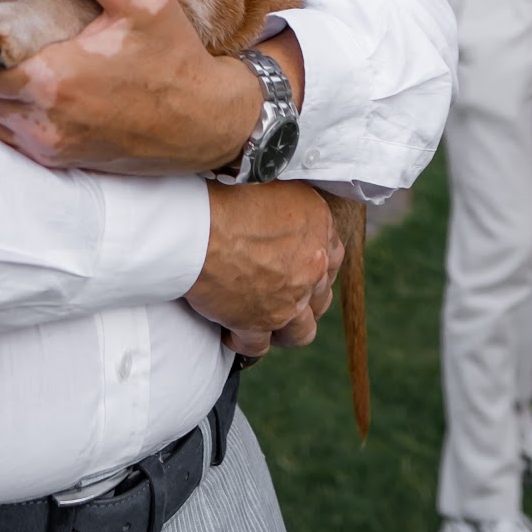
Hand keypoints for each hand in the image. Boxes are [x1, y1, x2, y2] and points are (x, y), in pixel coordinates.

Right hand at [186, 182, 342, 355]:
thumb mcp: (272, 186)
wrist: (198, 227)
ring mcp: (289, 300)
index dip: (317, 265)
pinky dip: (245, 343)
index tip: (301, 267)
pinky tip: (232, 333)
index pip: (333, 255)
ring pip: (301, 331)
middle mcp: (312, 267)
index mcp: (318, 227)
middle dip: (303, 299)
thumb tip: (281, 212)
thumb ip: (289, 206)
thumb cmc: (226, 197)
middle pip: (320, 296)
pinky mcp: (259, 323)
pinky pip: (258, 346)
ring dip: (285, 329)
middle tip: (280, 295)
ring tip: (265, 321)